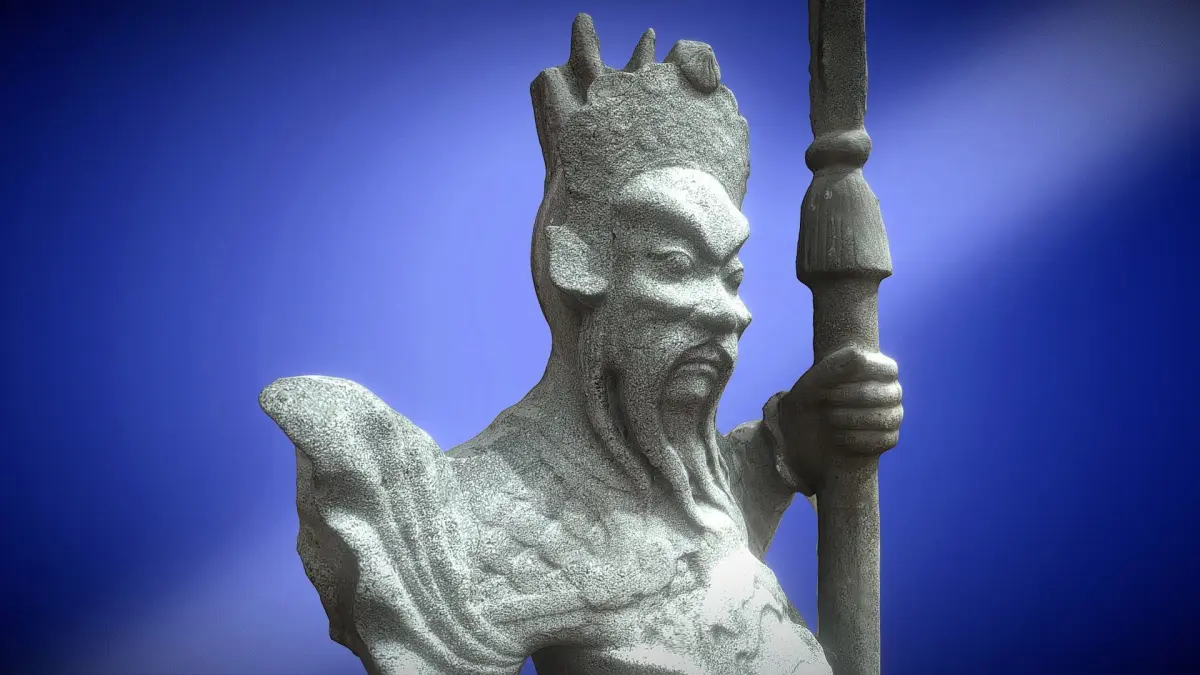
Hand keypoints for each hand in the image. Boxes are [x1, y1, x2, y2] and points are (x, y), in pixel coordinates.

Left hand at [779, 345, 902, 490]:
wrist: (801, 437)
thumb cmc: (809, 401)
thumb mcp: (812, 383)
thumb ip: (833, 366)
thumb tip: (859, 354)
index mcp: (878, 370)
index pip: (888, 370)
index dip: (862, 374)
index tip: (834, 381)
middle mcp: (891, 392)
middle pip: (889, 393)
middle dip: (853, 396)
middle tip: (827, 398)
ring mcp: (892, 416)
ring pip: (886, 418)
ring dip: (852, 418)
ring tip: (829, 418)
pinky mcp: (888, 439)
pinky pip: (883, 440)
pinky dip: (856, 438)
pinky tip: (837, 437)